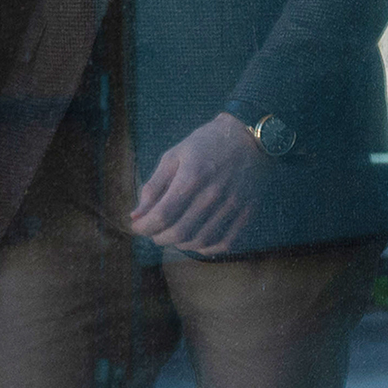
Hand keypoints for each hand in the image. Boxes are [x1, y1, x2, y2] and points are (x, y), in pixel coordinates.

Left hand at [129, 113, 264, 256]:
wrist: (252, 139)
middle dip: (158, 237)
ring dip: (180, 244)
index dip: (144, 227)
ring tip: (173, 234)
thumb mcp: (174, 156)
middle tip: (153, 232)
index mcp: (192, 176)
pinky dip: (207, 248)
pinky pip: (225, 243)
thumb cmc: (207, 144)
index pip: (162, 215)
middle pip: (180, 232)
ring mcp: (233, 205)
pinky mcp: (247, 212)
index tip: (137, 226)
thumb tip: (136, 216)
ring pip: (200, 241)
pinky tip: (197, 239)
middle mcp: (214, 193)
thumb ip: (153, 186)